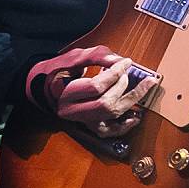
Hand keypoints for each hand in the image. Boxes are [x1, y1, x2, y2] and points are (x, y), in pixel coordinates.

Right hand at [26, 45, 159, 133]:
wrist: (44, 87)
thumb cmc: (59, 70)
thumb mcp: (74, 57)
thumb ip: (96, 56)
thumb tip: (119, 61)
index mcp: (66, 94)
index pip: (96, 87)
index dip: (115, 73)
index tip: (127, 62)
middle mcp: (73, 112)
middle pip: (105, 104)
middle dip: (123, 86)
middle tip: (128, 71)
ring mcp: (81, 121)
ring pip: (110, 116)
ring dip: (131, 100)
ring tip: (144, 86)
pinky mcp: (88, 125)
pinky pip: (108, 131)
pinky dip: (124, 126)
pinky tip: (136, 117)